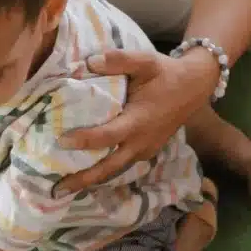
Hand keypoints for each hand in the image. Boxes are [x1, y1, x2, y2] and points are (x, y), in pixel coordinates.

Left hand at [56, 47, 218, 193]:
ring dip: (90, 180)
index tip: (61, 141)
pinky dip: (102, 171)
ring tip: (63, 188)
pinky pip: (120, 165)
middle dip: (83, 179)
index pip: (108, 136)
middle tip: (56, 190)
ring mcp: (144, 150)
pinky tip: (82, 172)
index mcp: (139, 121)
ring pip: (114, 171)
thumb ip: (118, 60)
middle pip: (108, 168)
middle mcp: (141, 142)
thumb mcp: (146, 61)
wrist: (194, 87)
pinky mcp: (145, 152)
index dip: (85, 140)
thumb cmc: (166, 73)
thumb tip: (88, 62)